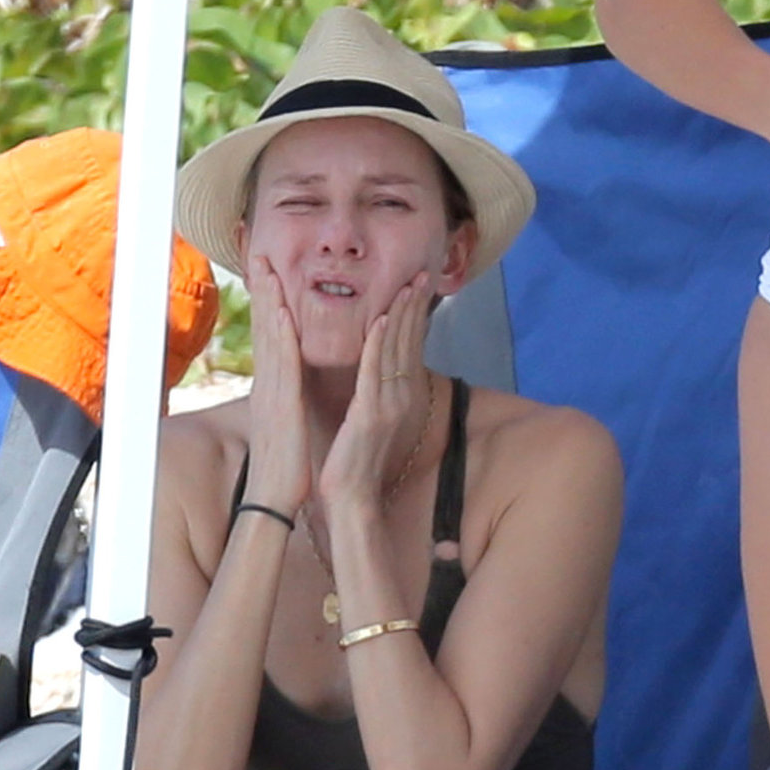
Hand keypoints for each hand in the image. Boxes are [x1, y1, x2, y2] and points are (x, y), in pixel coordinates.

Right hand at [246, 255, 310, 515]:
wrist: (276, 497)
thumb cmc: (284, 464)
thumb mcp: (284, 422)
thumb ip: (283, 398)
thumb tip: (284, 385)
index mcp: (271, 385)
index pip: (268, 332)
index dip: (266, 298)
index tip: (265, 268)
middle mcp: (267, 382)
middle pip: (262, 324)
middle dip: (261, 285)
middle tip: (257, 248)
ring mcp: (271, 392)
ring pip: (269, 336)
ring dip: (268, 298)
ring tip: (267, 265)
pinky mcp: (282, 406)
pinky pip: (282, 365)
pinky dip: (281, 336)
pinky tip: (282, 312)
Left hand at [318, 271, 432, 508]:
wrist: (350, 497)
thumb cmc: (352, 461)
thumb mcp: (366, 419)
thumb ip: (373, 392)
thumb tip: (373, 371)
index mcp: (399, 396)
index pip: (409, 345)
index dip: (413, 314)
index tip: (416, 283)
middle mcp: (400, 397)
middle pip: (408, 341)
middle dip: (413, 305)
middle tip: (420, 272)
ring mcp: (387, 404)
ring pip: (395, 350)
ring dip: (400, 314)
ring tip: (406, 284)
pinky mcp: (369, 413)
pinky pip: (374, 372)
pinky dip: (377, 344)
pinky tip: (380, 318)